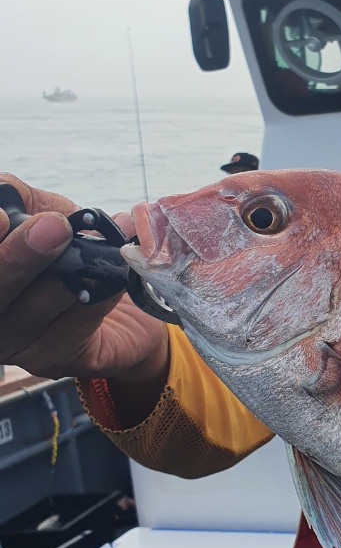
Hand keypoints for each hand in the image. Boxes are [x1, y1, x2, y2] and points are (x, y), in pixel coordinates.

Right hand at [0, 174, 168, 397]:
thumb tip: (6, 188)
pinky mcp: (54, 360)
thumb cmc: (69, 250)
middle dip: (22, 258)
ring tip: (100, 248)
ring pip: (36, 308)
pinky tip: (116, 277)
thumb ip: (18, 198)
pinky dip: (103, 292)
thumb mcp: (41, 211)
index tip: (3, 218)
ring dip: (74, 272)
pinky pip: (78, 322)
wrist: (121, 296)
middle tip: (54, 227)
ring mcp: (16, 343)